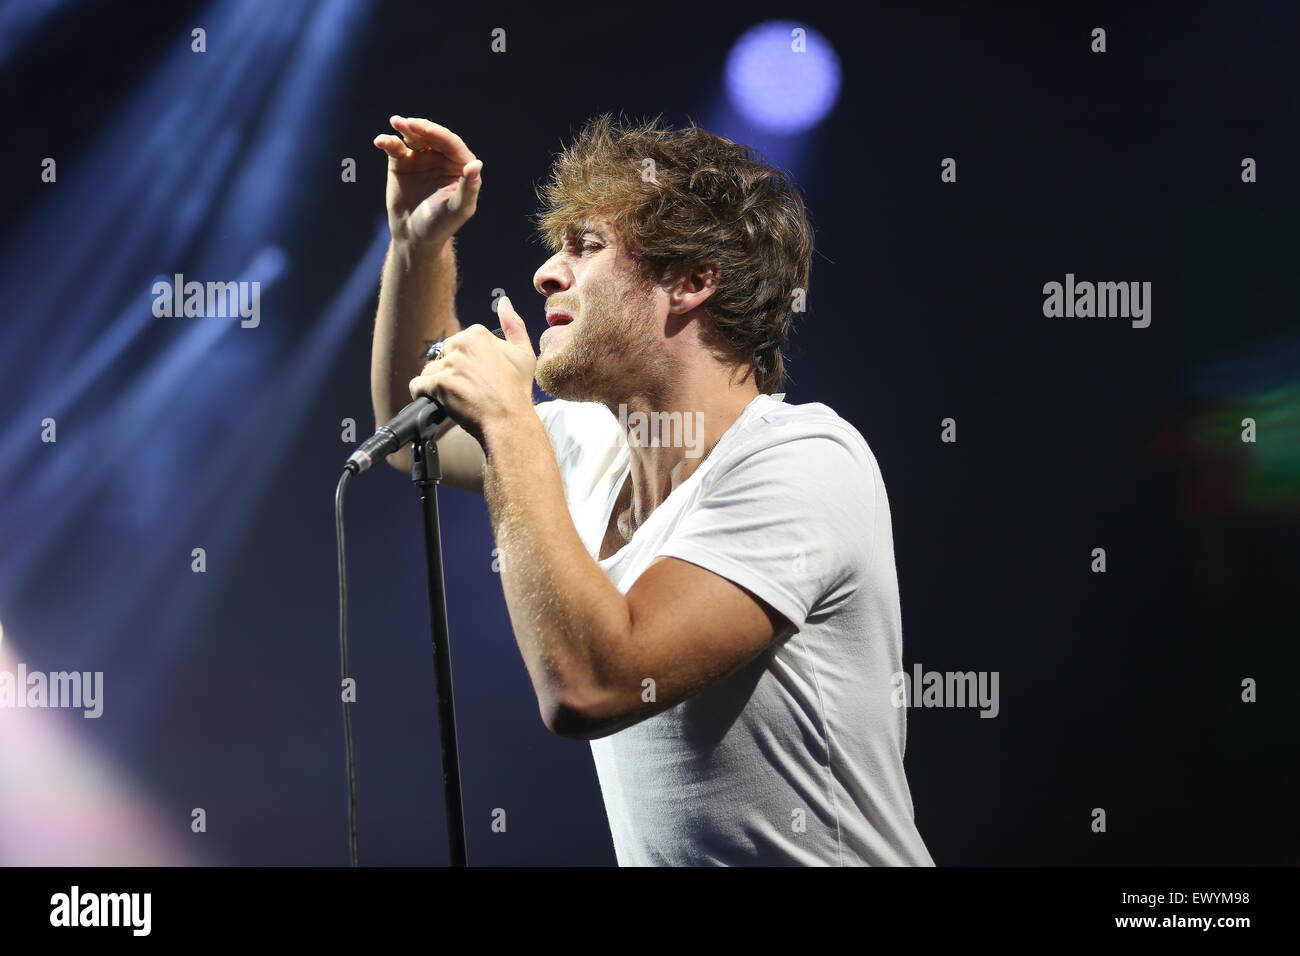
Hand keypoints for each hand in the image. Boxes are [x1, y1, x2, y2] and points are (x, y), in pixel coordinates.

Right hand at [374, 116, 481, 246]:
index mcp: (460, 165)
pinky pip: (394, 146)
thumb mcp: (457, 209)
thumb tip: (476, 164)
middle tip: (409, 123)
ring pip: (414, 136)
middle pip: (432, 136)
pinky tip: (380, 140)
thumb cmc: (440, 225)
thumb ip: (469, 188)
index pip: (451, 144)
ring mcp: (421, 157)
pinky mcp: (401, 161)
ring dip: (405, 128)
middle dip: (421, 127)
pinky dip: (387, 141)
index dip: (440, 135)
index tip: (427, 131)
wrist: (414, 236)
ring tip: (396, 122)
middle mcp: (442, 157)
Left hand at [408, 296, 535, 443]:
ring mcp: (449, 363)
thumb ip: (513, 324)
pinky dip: (425, 397)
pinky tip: (442, 404)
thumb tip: (504, 302)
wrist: (509, 420)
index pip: (456, 346)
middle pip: (440, 357)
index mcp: (477, 333)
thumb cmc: (516, 390)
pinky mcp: (438, 383)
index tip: (477, 379)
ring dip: (438, 387)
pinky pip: (417, 387)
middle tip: (468, 391)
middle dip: (449, 374)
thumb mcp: (523, 354)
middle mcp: (461, 343)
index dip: (465, 366)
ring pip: (429, 372)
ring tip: (458, 400)